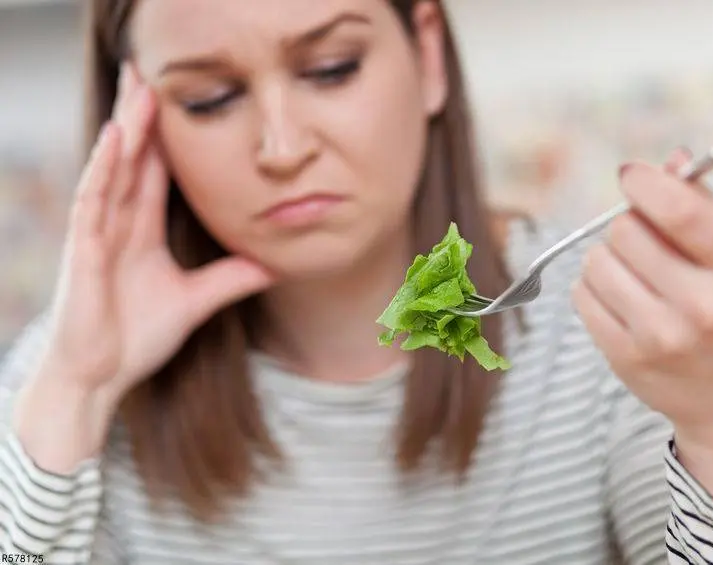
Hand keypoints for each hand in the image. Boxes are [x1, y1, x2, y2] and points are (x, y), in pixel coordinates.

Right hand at [37, 62, 274, 404]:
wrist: (102, 377)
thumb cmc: (136, 337)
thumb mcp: (196, 300)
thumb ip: (232, 277)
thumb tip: (274, 264)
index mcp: (142, 231)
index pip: (157, 172)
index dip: (167, 137)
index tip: (180, 102)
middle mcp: (119, 223)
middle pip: (133, 159)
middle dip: (141, 116)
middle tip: (150, 71)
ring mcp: (98, 233)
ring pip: (114, 169)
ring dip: (127, 128)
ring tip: (139, 87)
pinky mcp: (85, 250)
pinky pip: (93, 200)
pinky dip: (104, 168)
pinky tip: (115, 138)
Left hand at [571, 148, 712, 450]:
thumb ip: (705, 206)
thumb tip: (670, 160)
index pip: (680, 210)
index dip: (645, 183)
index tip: (631, 176)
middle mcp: (703, 305)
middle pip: (624, 230)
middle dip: (629, 226)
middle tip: (646, 244)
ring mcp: (661, 336)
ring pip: (595, 261)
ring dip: (607, 259)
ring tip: (636, 276)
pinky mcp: (624, 357)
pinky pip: (581, 295)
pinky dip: (594, 289)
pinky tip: (622, 301)